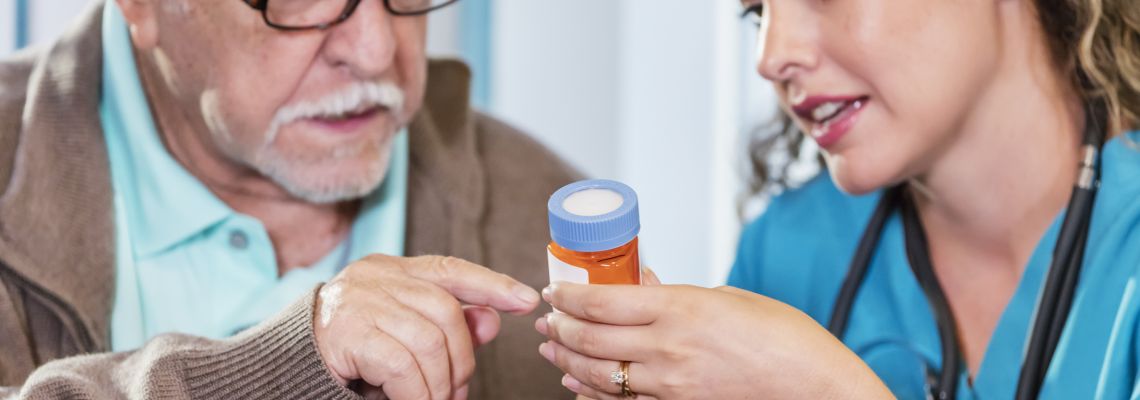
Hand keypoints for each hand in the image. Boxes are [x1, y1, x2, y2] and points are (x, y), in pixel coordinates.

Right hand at [314, 254, 541, 399]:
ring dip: (438, 385)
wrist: (281, 364)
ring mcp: (360, 299)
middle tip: (455, 395)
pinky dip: (415, 394)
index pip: (451, 269)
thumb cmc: (348, 350)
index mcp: (392, 270)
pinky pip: (401, 366)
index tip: (526, 300)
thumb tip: (491, 321)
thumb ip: (444, 326)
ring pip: (428, 343)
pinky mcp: (345, 331)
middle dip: (461, 361)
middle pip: (445, 312)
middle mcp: (376, 276)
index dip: (491, 285)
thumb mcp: (400, 333)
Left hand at [535, 283, 892, 399]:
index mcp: (680, 308)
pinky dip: (594, 394)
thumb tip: (640, 285)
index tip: (554, 289)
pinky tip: (580, 385)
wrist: (815, 389)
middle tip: (547, 319)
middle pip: (589, 338)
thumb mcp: (728, 299)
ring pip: (597, 374)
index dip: (567, 295)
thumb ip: (677, 295)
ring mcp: (669, 385)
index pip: (601, 300)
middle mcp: (668, 348)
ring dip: (567, 360)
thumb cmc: (785, 339)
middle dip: (559, 327)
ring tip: (552, 348)